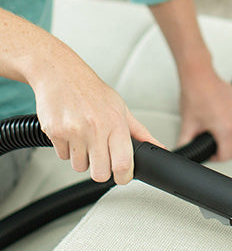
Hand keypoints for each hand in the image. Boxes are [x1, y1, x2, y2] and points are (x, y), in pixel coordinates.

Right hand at [33, 49, 162, 184]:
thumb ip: (140, 132)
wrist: (60, 72)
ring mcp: (73, 131)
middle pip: (100, 174)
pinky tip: (71, 134)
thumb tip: (159, 147)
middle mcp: (95, 128)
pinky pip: (63, 156)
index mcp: (115, 123)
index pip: (123, 164)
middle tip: (102, 158)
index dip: (124, 177)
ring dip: (83, 160)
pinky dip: (67, 150)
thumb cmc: (93, 91)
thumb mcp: (121, 109)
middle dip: (102, 171)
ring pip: (80, 167)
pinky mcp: (54, 132)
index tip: (123, 176)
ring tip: (85, 140)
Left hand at [178, 72, 231, 160]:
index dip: (216, 158)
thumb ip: (185, 142)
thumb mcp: (188, 124)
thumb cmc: (195, 95)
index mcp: (226, 129)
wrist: (199, 76)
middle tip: (214, 146)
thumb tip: (181, 151)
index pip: (227, 155)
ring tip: (224, 138)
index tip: (211, 154)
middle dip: (226, 150)